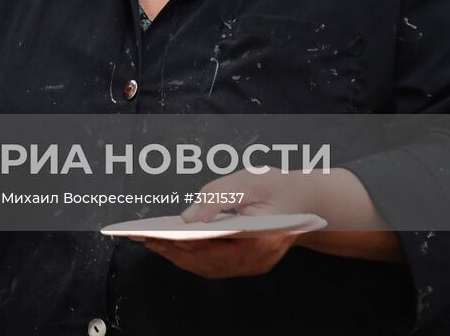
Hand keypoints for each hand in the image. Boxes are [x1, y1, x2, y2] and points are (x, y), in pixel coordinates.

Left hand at [129, 169, 320, 277]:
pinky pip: (214, 265)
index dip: (180, 243)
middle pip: (207, 262)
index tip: (154, 235)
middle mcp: (257, 260)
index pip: (212, 249)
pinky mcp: (247, 262)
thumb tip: (187, 217)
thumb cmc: (278, 186)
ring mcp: (253, 265)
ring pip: (208, 267)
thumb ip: (218, 197)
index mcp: (260, 241)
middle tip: (142, 238)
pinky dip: (191, 256)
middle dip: (172, 250)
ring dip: (178, 256)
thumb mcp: (248, 181)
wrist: (307, 199)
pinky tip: (172, 244)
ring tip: (150, 240)